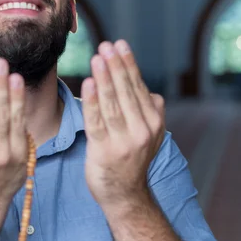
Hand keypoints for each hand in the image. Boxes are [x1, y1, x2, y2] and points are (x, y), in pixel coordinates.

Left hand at [81, 40, 164, 209]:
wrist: (124, 196)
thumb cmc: (131, 160)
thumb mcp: (148, 136)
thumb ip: (149, 112)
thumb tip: (151, 91)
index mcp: (153, 122)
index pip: (138, 87)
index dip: (128, 64)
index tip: (119, 45)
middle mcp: (142, 130)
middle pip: (126, 92)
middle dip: (115, 66)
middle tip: (106, 45)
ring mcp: (124, 141)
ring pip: (112, 103)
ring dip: (104, 78)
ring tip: (97, 58)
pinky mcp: (104, 151)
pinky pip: (97, 121)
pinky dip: (92, 101)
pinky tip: (87, 83)